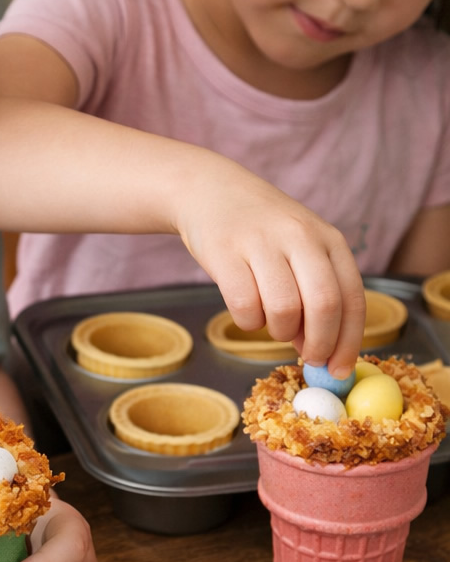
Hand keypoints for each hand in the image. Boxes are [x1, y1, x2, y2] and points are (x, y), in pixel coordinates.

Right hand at [175, 167, 365, 377]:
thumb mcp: (301, 248)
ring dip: (278, 331)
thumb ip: (316, 293)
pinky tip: (247, 310)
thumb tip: (321, 351)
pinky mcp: (225, 252)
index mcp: (328, 240)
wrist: (210, 190)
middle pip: (324, 306)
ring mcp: (262, 242)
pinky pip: (245, 307)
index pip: (352, 299)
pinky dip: (248, 322)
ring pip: (284, 310)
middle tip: (307, 357)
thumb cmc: (261, 230)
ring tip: (271, 321)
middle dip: (318, 344)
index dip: (349, 342)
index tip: (339, 370)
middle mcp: (300, 237)